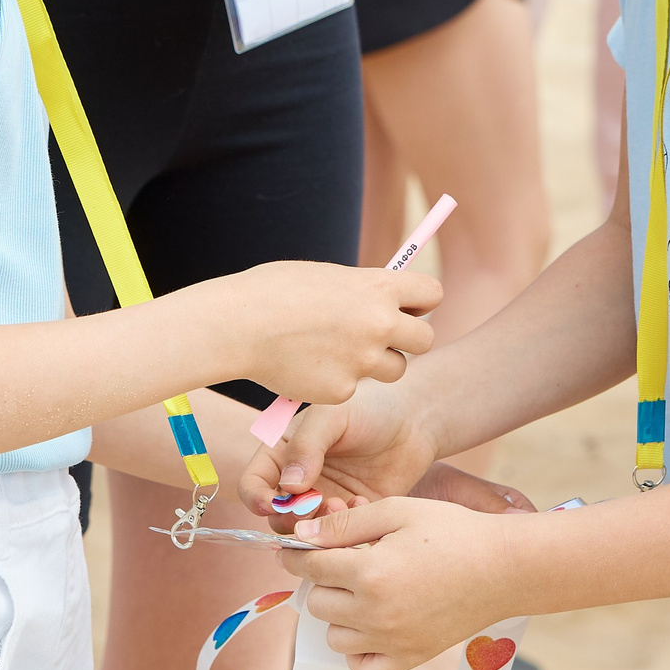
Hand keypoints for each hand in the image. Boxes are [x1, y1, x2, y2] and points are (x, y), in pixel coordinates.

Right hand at [201, 260, 438, 404]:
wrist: (237, 325)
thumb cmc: (272, 292)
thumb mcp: (326, 277)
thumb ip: (359, 290)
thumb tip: (379, 298)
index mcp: (377, 287)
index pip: (432, 293)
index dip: (420, 302)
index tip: (405, 307)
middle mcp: (379, 324)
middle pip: (426, 340)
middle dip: (408, 340)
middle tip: (383, 339)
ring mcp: (363, 361)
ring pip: (395, 370)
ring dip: (376, 366)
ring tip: (339, 352)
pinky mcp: (343, 392)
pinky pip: (353, 389)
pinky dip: (337, 382)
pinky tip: (308, 367)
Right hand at [239, 380, 445, 518]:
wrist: (414, 417)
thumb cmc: (369, 405)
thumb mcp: (332, 415)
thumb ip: (306, 446)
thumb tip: (287, 487)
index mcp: (282, 454)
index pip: (253, 485)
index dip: (256, 499)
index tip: (273, 504)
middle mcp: (298, 482)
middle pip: (277, 517)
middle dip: (292, 518)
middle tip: (317, 504)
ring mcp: (325, 500)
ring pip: (307, 532)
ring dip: (319, 527)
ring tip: (343, 504)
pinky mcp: (353, 515)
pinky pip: (340, 535)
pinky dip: (347, 528)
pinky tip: (363, 504)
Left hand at [282, 496, 519, 669]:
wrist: (504, 567)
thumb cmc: (453, 531)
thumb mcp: (398, 510)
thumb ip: (345, 523)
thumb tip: (300, 535)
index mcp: (370, 572)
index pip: (309, 566)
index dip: (297, 552)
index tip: (294, 547)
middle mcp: (375, 613)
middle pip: (316, 602)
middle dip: (323, 579)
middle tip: (346, 562)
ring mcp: (392, 641)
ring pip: (334, 636)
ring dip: (339, 613)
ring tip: (364, 591)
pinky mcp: (410, 658)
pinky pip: (362, 669)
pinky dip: (358, 652)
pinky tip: (371, 626)